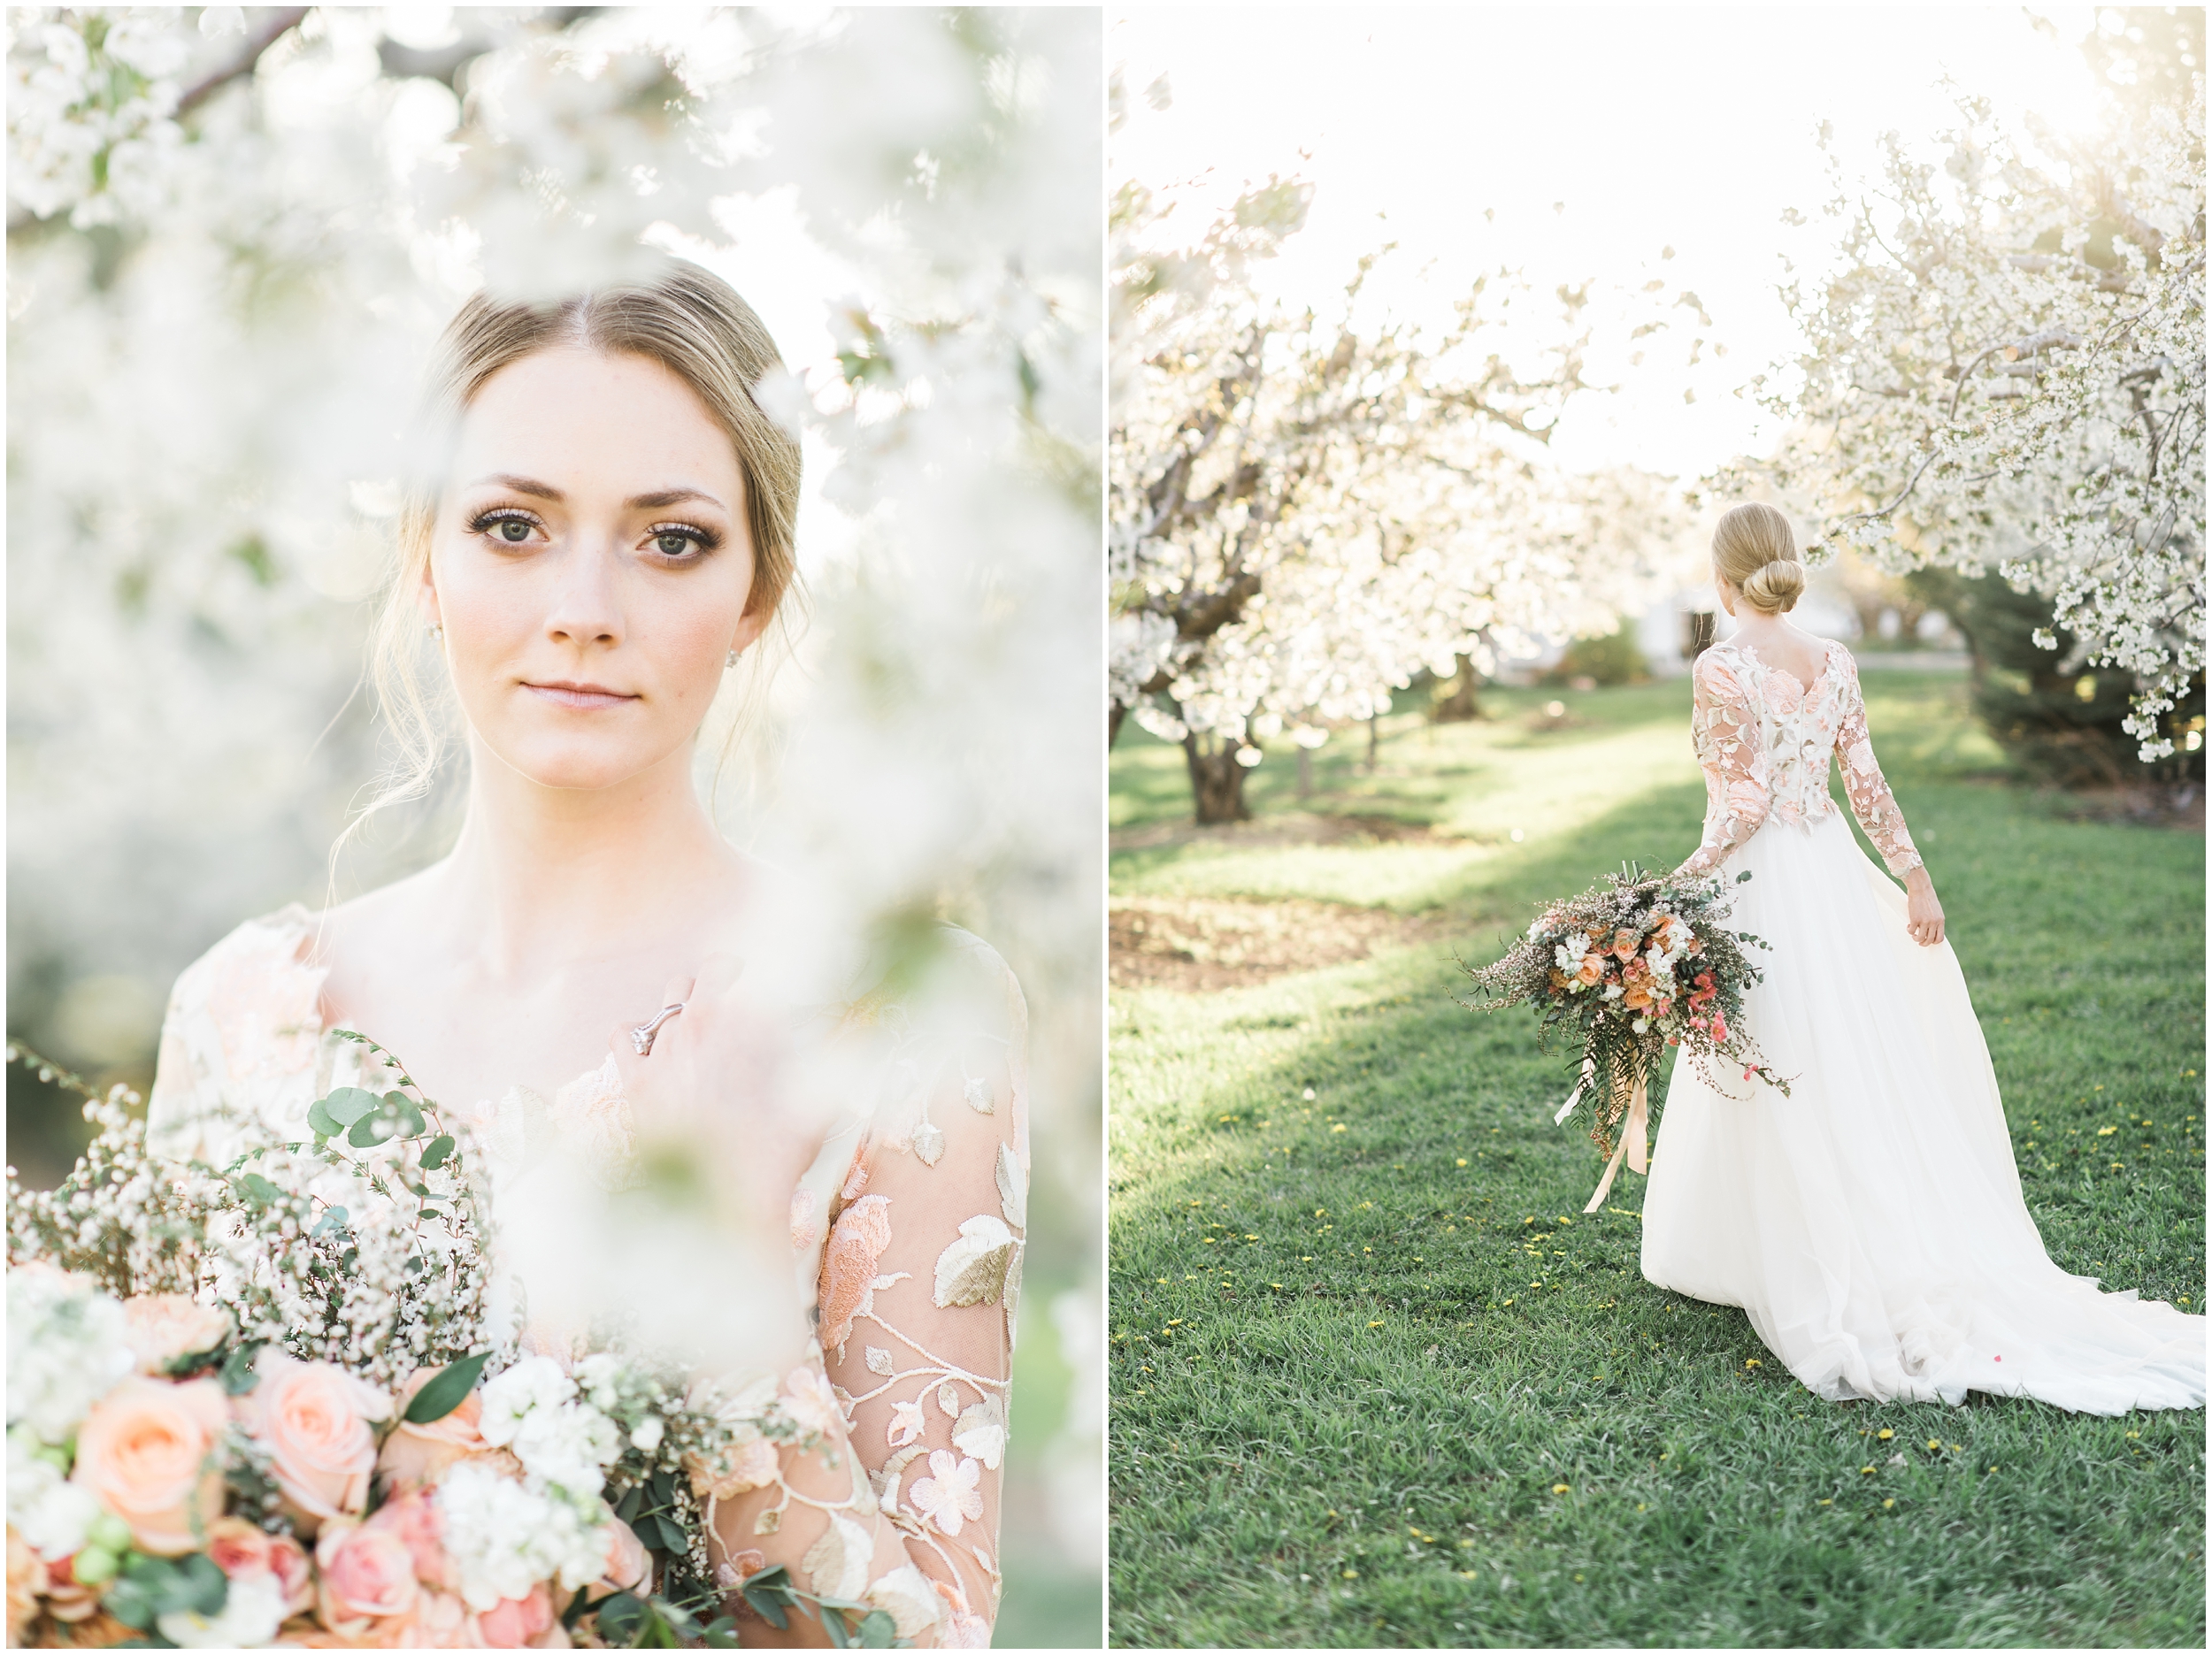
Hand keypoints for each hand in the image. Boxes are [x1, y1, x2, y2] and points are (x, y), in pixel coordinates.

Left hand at [608, 954, 826, 1241]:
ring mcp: (663, 1049)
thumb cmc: (780, 1152)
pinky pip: (623, 1032)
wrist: (729, 1201)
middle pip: (708, 974)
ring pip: (670, 996)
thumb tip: (853, 1037)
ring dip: (689, 1002)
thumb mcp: (821, 1101)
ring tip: (704, 1025)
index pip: (752, 973)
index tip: (773, 989)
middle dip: (727, 983)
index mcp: (746, 1020)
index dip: (766, 976)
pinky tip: (656, 1044)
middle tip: (742, 1005)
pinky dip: (639, 1030)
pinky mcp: (636, 1080)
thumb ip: (834, 1061)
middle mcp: (701, 1023)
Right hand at [1904, 868, 1944, 946]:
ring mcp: (1925, 921)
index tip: (1928, 939)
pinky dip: (1909, 930)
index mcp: (1940, 920)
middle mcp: (1934, 922)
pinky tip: (1909, 925)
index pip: (1940, 938)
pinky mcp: (1915, 919)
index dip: (1933, 942)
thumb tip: (1931, 930)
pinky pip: (1911, 931)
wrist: (1921, 888)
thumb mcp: (1936, 910)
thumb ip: (1935, 920)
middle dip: (1924, 943)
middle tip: (1919, 941)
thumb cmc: (1927, 897)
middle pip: (1930, 940)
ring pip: (1920, 938)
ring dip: (1915, 938)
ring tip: (1913, 934)